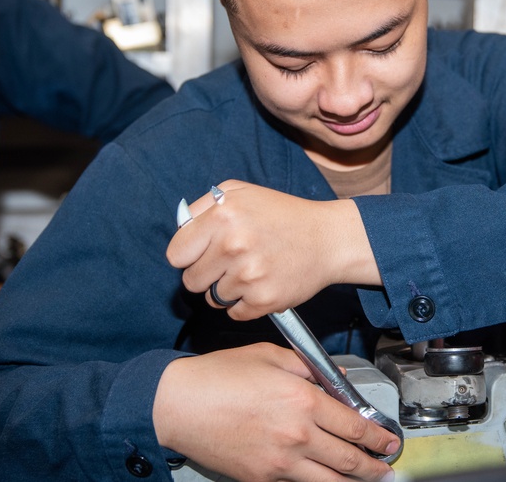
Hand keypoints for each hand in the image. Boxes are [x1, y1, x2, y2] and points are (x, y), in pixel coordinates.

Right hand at [153, 343, 397, 481]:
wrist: (176, 405)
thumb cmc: (218, 377)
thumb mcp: (270, 357)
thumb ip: (310, 367)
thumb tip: (337, 377)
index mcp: (303, 401)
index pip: (354, 425)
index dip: (378, 436)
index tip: (388, 439)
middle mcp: (296, 435)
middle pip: (349, 460)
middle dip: (374, 466)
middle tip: (386, 466)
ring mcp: (278, 462)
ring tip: (368, 480)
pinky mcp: (259, 478)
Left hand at [166, 180, 380, 319]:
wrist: (329, 239)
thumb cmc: (283, 215)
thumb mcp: (241, 193)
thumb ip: (203, 207)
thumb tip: (180, 229)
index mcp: (222, 216)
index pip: (176, 255)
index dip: (189, 255)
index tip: (204, 253)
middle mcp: (233, 245)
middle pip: (191, 281)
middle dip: (207, 274)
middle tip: (232, 262)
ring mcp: (249, 275)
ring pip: (214, 299)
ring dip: (230, 289)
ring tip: (254, 269)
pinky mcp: (264, 300)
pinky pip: (235, 313)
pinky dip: (246, 304)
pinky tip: (263, 284)